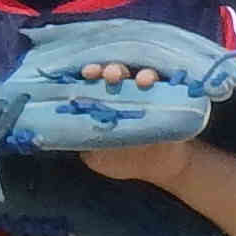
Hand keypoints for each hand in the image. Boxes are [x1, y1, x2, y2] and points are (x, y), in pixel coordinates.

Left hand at [73, 59, 194, 184]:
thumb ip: (84, 144)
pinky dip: (161, 79)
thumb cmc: (124, 158)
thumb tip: (67, 134)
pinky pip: (166, 82)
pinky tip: (154, 82)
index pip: (94, 81)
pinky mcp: (168, 95)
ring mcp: (147, 91)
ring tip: (142, 80)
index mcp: (104, 99)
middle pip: (116, 71)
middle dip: (112, 69)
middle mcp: (124, 90)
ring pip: (141, 73)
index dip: (90, 74)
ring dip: (139, 73)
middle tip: (111, 74)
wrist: (160, 166)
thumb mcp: (98, 157)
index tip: (87, 73)